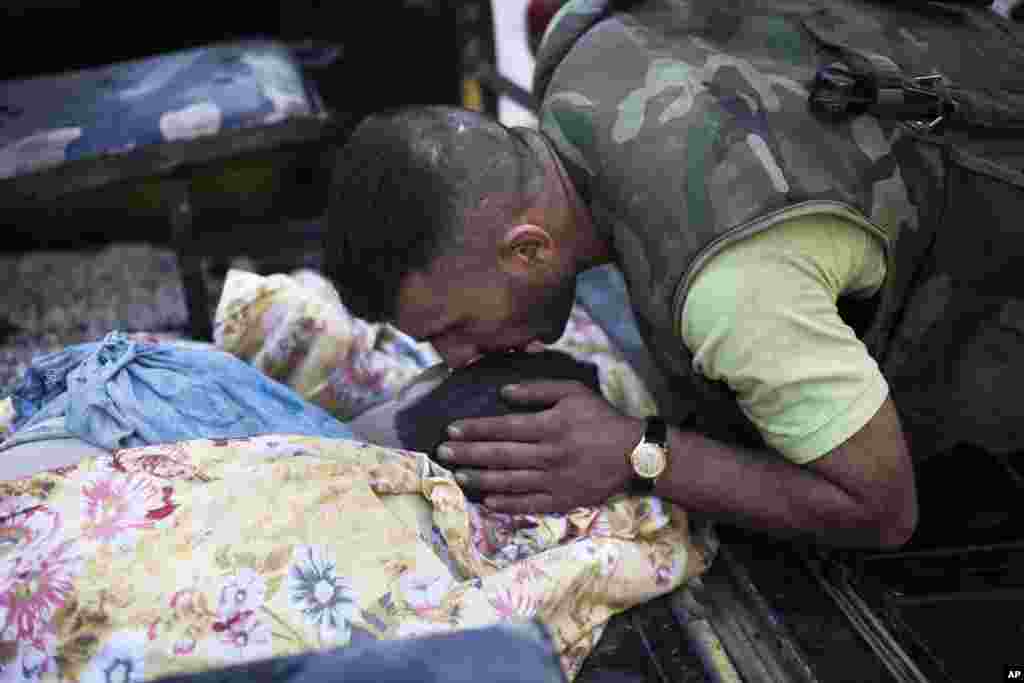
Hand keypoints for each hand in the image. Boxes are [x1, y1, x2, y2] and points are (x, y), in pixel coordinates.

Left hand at [436, 380, 645, 513]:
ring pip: (511, 481)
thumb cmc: (601, 419)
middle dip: (469, 454)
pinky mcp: (563, 500)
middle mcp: (549, 454)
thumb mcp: (574, 392)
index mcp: (551, 426)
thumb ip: (538, 390)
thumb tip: (504, 393)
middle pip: (501, 455)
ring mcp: (555, 480)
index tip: (452, 431)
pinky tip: (487, 501)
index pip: (504, 428)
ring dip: (481, 479)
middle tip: (442, 454)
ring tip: (457, 476)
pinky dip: (507, 504)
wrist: (633, 454)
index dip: (476, 430)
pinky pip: (529, 504)